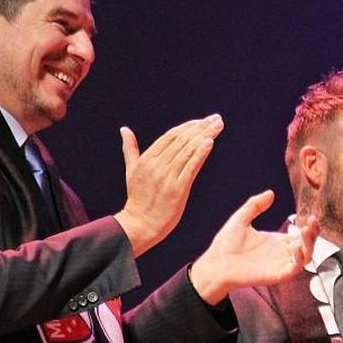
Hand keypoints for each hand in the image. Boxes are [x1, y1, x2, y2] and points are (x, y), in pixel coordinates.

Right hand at [114, 115, 224, 256]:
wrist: (140, 224)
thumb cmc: (138, 198)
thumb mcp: (131, 171)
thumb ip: (130, 149)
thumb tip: (124, 129)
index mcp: (147, 159)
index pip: (170, 136)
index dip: (187, 127)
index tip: (202, 121)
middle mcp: (157, 165)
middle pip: (182, 140)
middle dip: (201, 127)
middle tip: (216, 118)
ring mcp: (167, 177)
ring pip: (188, 151)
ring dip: (205, 135)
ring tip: (218, 125)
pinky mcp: (177, 189)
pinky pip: (191, 167)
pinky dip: (201, 153)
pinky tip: (210, 142)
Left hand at [189, 191, 318, 304]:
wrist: (215, 264)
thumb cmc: (225, 245)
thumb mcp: (241, 219)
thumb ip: (255, 205)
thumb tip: (270, 193)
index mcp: (276, 242)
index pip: (301, 235)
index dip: (309, 226)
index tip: (311, 216)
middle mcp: (282, 253)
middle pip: (308, 245)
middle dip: (314, 233)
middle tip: (313, 221)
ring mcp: (281, 264)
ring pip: (306, 257)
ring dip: (311, 244)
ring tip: (308, 230)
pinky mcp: (277, 275)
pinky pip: (295, 268)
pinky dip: (299, 258)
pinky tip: (296, 247)